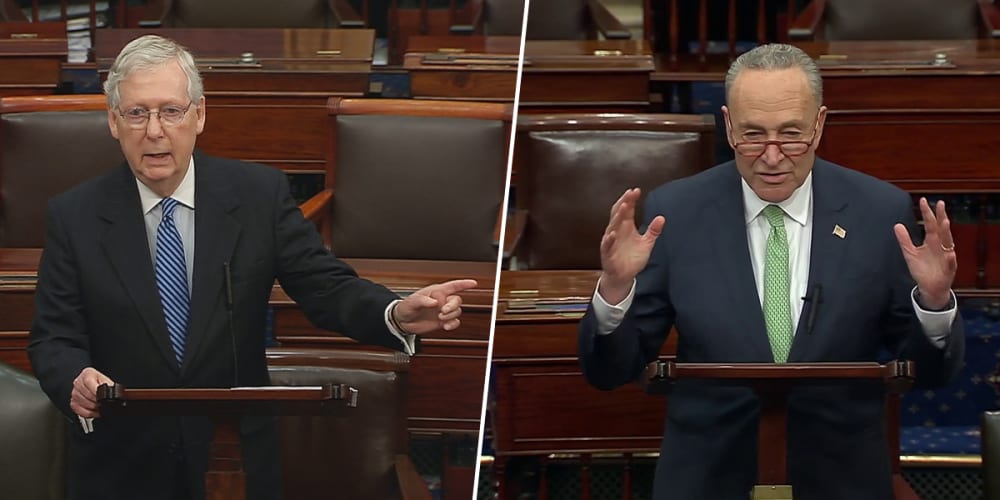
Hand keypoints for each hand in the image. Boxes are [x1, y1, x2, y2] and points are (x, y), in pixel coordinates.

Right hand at [70, 367, 113, 418]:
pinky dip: (88, 413)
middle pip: (86, 394)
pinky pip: (78, 410)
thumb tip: (117, 393)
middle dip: (96, 400)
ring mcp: (74, 392)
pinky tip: (95, 411)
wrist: (98, 387)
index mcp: (87, 373)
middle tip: (103, 403)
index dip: (96, 391)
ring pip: (82, 403)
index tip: (102, 397)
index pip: (88, 381)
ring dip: (93, 407)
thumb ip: (110, 386)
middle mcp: (78, 382)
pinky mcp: (73, 402)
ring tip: (100, 406)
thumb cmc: (103, 384)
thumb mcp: (108, 382)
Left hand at [393, 279, 477, 333]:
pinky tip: (446, 326)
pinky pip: (454, 322)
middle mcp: (442, 300)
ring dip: (451, 315)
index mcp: (436, 292)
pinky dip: (453, 324)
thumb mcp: (412, 302)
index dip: (463, 284)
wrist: (402, 321)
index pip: (452, 286)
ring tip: (440, 317)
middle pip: (457, 300)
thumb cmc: (406, 307)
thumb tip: (434, 301)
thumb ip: (423, 300)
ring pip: (457, 311)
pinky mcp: (443, 321)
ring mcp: (443, 311)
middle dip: (452, 306)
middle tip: (443, 311)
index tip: (473, 283)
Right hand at [599, 188, 664, 303]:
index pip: (627, 209)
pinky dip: (610, 239)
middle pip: (619, 213)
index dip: (631, 200)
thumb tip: (662, 218)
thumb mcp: (646, 243)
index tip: (636, 191)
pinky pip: (608, 245)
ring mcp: (611, 241)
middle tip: (630, 193)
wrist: (623, 276)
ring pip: (613, 226)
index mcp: (626, 227)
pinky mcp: (608, 253)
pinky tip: (613, 234)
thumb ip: (653, 231)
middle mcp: (617, 231)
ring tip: (624, 206)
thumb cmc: (632, 258)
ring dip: (617, 216)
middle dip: (624, 202)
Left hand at [893, 197, 956, 308]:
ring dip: (947, 233)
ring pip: (948, 243)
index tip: (923, 200)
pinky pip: (950, 263)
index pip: (930, 224)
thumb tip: (897, 225)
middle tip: (940, 203)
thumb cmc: (922, 269)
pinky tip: (950, 254)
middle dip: (941, 217)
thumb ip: (904, 240)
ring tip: (945, 222)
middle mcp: (941, 246)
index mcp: (932, 241)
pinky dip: (950, 259)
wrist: (929, 287)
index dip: (927, 213)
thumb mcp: (910, 253)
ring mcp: (946, 256)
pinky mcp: (948, 269)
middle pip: (941, 229)